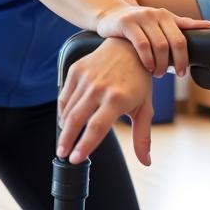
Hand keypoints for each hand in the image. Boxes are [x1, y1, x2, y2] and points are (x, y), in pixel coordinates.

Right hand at [57, 37, 154, 165]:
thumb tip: (146, 161)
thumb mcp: (145, 108)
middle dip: (66, 140)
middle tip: (63, 154)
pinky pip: (64, 97)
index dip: (84, 145)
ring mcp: (86, 77)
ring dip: (64, 128)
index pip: (97, 127)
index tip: (75, 159)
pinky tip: (67, 120)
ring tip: (65, 140)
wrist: (128, 48)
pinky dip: (63, 111)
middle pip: (76, 120)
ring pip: (68, 110)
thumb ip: (142, 136)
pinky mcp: (76, 70)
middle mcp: (100, 87)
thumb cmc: (139, 81)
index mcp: (118, 98)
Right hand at [95, 4, 209, 76]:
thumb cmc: (138, 24)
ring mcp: (141, 17)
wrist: (109, 15)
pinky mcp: (126, 23)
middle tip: (173, 75)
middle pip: (173, 42)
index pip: (182, 38)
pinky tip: (146, 67)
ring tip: (157, 73)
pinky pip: (142, 44)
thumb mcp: (160, 22)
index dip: (185, 57)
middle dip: (176, 62)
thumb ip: (182, 24)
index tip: (184, 71)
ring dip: (160, 64)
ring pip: (159, 45)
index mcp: (166, 16)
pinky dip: (147, 59)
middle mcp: (156, 14)